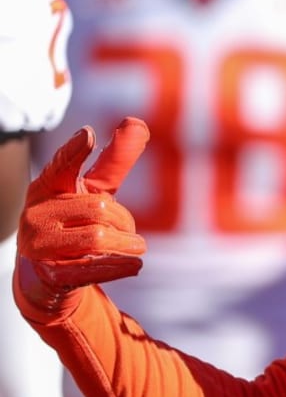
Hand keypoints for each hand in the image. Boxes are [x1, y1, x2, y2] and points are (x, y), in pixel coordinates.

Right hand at [16, 117, 148, 313]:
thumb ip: (114, 161)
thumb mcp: (93, 190)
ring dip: (126, 244)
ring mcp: (39, 245)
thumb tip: (137, 122)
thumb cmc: (73, 220)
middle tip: (129, 231)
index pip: (61, 166)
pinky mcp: (50, 274)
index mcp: (48, 186)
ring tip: (134, 247)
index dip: (75, 151)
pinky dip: (119, 266)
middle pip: (101, 209)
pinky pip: (91, 267)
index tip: (88, 135)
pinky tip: (135, 265)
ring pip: (99, 237)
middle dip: (125, 221)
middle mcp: (37, 213)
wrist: (47, 274)